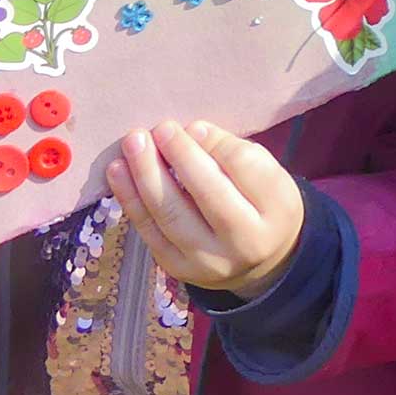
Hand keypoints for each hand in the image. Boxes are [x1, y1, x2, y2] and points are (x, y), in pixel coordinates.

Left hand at [108, 119, 303, 299]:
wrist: (259, 263)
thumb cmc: (261, 205)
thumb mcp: (265, 175)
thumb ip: (233, 153)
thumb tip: (192, 131)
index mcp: (278, 207)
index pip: (246, 168)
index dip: (216, 143)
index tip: (192, 125)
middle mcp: (246, 240)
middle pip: (209, 194)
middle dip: (180, 157)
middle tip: (159, 129)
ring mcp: (209, 260)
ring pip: (172, 216)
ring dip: (146, 176)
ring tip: (133, 144)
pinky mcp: (178, 269)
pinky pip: (150, 232)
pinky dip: (130, 200)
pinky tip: (118, 172)